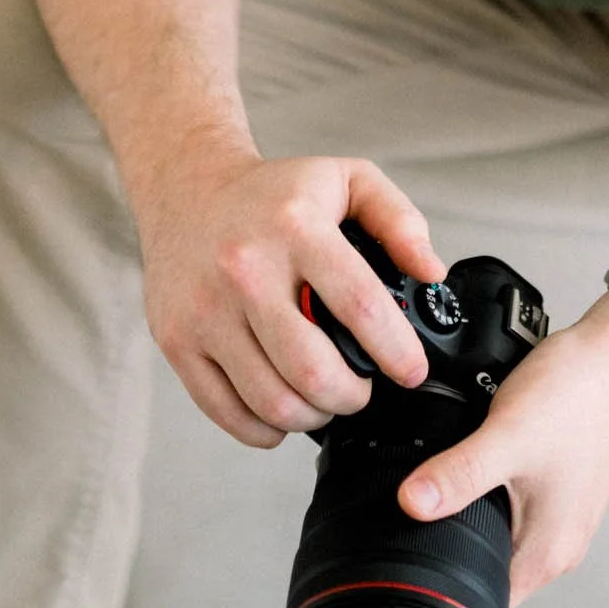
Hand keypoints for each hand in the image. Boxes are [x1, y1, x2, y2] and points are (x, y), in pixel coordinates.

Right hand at [137, 144, 445, 449]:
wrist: (188, 188)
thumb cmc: (276, 193)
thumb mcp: (348, 179)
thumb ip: (399, 220)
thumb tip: (432, 273)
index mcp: (295, 227)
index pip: (360, 306)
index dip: (397, 351)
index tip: (411, 371)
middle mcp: (246, 268)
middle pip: (312, 370)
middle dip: (352, 396)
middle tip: (363, 390)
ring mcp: (206, 309)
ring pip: (271, 400)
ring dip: (312, 416)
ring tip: (325, 399)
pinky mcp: (176, 339)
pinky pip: (227, 412)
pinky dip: (265, 428)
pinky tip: (283, 407)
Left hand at [397, 284, 608, 603]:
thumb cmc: (582, 395)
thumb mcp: (508, 436)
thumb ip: (458, 474)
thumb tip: (409, 506)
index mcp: (546, 553)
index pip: (485, 603)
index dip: (443, 591)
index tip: (407, 564)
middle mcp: (558, 542)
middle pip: (488, 567)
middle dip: (451, 543)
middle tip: (418, 507)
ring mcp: (562, 513)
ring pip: (500, 530)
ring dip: (472, 510)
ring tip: (455, 473)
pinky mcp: (561, 484)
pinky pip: (514, 501)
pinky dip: (493, 484)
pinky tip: (482, 452)